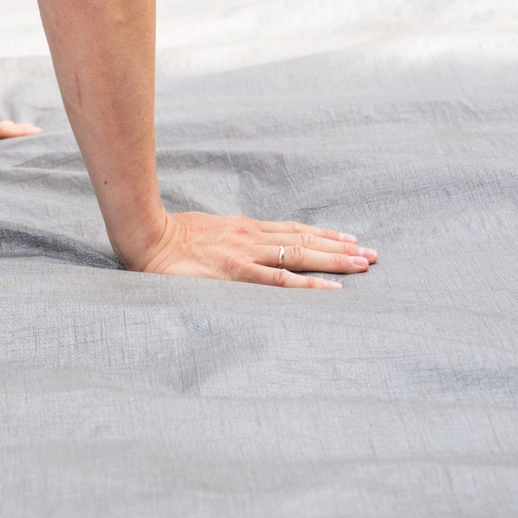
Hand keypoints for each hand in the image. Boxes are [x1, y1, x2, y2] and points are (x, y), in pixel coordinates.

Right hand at [122, 212, 374, 286]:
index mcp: (244, 228)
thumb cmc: (169, 238)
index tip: (350, 238)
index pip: (293, 230)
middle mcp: (252, 237)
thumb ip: (225, 240)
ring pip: (301, 256)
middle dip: (342, 248)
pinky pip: (281, 281)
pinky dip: (310, 285)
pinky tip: (333, 289)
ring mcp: (247, 255)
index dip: (323, 235)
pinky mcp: (238, 273)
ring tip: (364, 264)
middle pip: (306, 241)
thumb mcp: (205, 233)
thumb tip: (237, 250)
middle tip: (372, 254)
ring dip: (336, 260)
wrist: (145, 237)